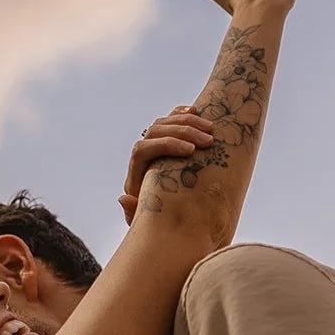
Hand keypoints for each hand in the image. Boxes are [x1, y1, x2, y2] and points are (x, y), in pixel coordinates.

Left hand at [119, 105, 214, 223]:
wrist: (167, 221)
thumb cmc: (159, 223)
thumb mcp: (148, 222)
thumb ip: (134, 213)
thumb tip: (123, 197)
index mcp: (136, 174)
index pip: (143, 149)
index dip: (166, 145)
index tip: (191, 151)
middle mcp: (143, 156)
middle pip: (155, 131)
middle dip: (183, 132)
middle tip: (208, 140)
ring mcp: (154, 145)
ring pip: (164, 122)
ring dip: (188, 122)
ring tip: (211, 130)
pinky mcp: (167, 141)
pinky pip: (171, 119)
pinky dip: (182, 114)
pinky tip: (197, 112)